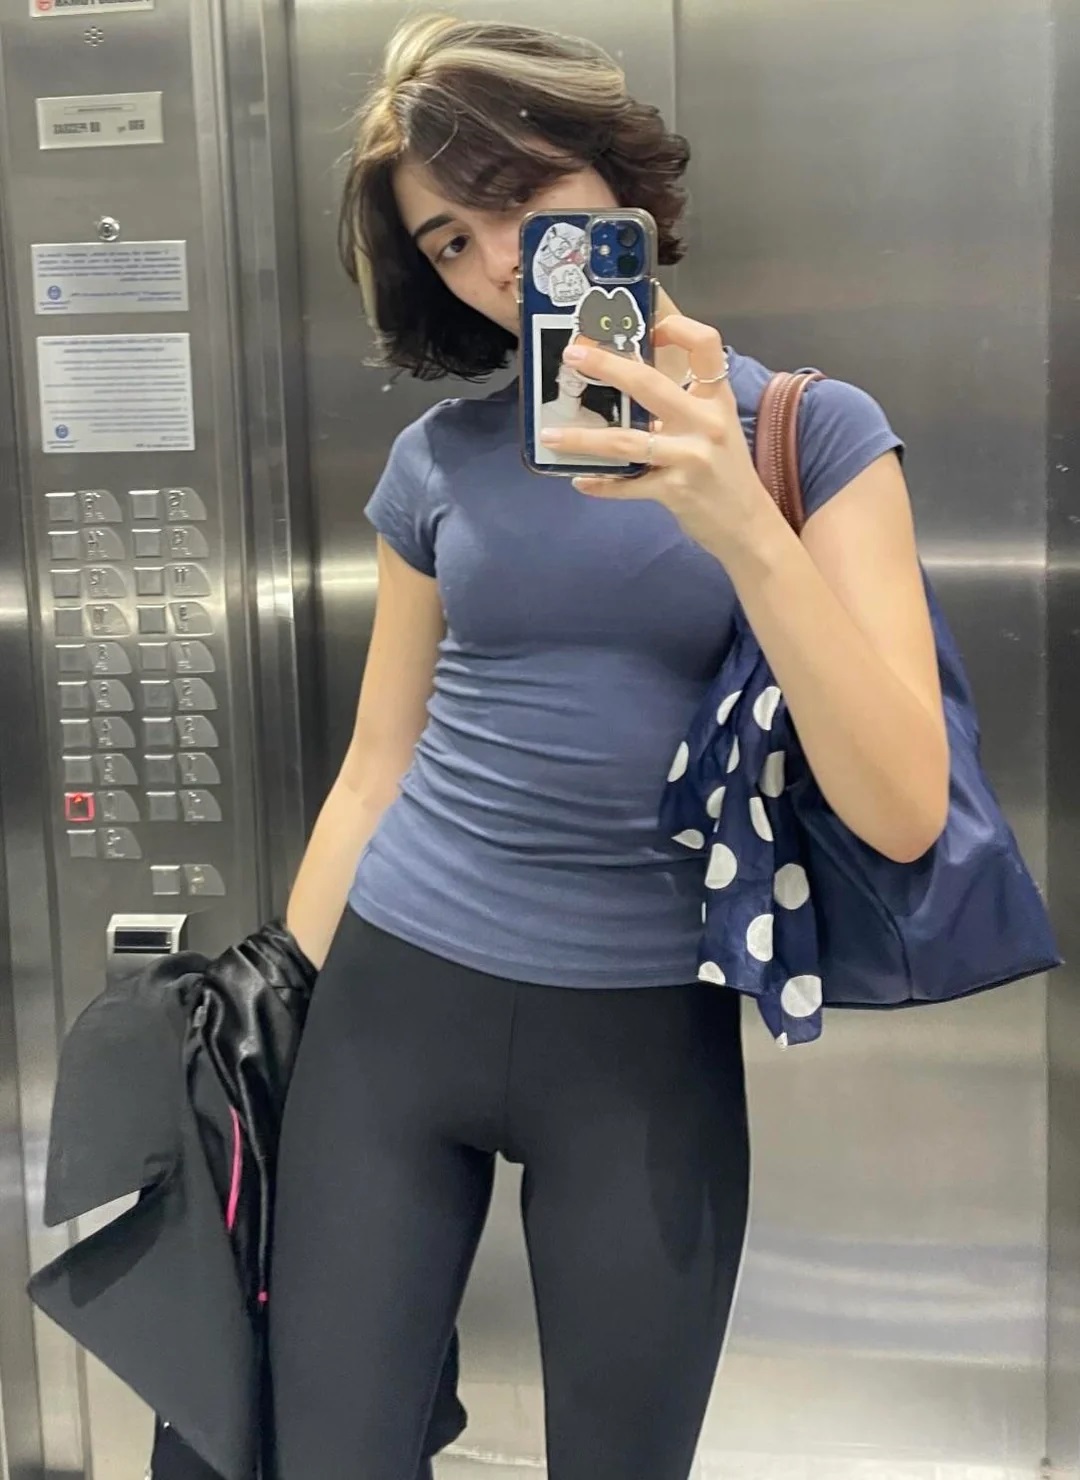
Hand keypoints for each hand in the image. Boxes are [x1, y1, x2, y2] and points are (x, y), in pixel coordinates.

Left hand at [538, 316, 783, 563]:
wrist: (748, 524)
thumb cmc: (726, 471)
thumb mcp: (715, 427)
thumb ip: (681, 405)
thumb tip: (628, 382)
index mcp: (716, 399)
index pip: (706, 344)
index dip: (676, 326)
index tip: (647, 324)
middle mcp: (705, 422)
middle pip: (648, 383)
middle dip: (606, 366)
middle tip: (573, 357)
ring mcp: (690, 456)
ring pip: (625, 441)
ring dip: (582, 438)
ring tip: (551, 434)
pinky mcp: (675, 491)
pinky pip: (628, 486)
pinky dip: (602, 485)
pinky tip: (580, 480)